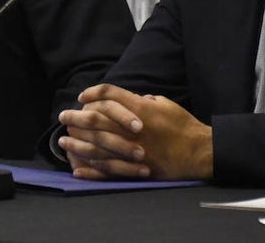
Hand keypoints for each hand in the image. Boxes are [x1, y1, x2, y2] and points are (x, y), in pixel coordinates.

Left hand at [59, 84, 213, 180]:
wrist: (200, 152)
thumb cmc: (184, 126)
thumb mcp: (165, 104)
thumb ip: (143, 100)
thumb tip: (129, 99)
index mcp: (140, 109)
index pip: (110, 95)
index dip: (93, 93)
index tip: (82, 97)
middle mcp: (132, 129)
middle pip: (97, 120)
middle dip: (76, 118)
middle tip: (63, 117)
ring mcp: (133, 150)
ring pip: (97, 146)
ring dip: (77, 144)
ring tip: (63, 142)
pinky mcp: (136, 169)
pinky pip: (109, 170)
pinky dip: (92, 170)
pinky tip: (78, 169)